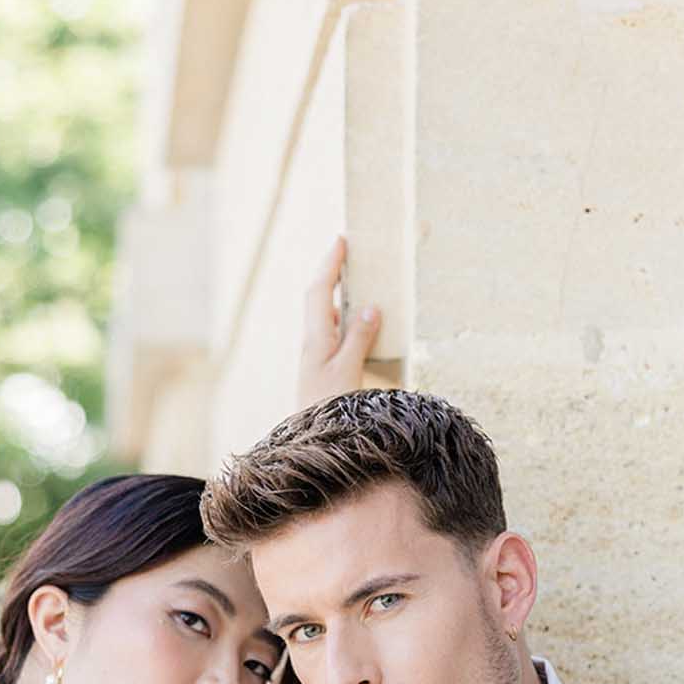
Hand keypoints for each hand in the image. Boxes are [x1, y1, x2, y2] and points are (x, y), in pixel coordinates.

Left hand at [297, 236, 381, 408]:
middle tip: (348, 253)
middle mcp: (312, 344)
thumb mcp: (348, 372)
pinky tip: (358, 322)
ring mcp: (316, 357)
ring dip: (338, 295)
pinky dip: (344, 318)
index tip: (342, 241)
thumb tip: (371, 308)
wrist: (313, 442)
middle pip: (318, 298)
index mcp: (316, 339)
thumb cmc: (329, 409)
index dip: (330, 264)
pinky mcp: (323, 369)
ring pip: (325, 315)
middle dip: (331, 273)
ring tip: (355, 281)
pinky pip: (333, 333)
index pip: (319, 291)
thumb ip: (359, 339)